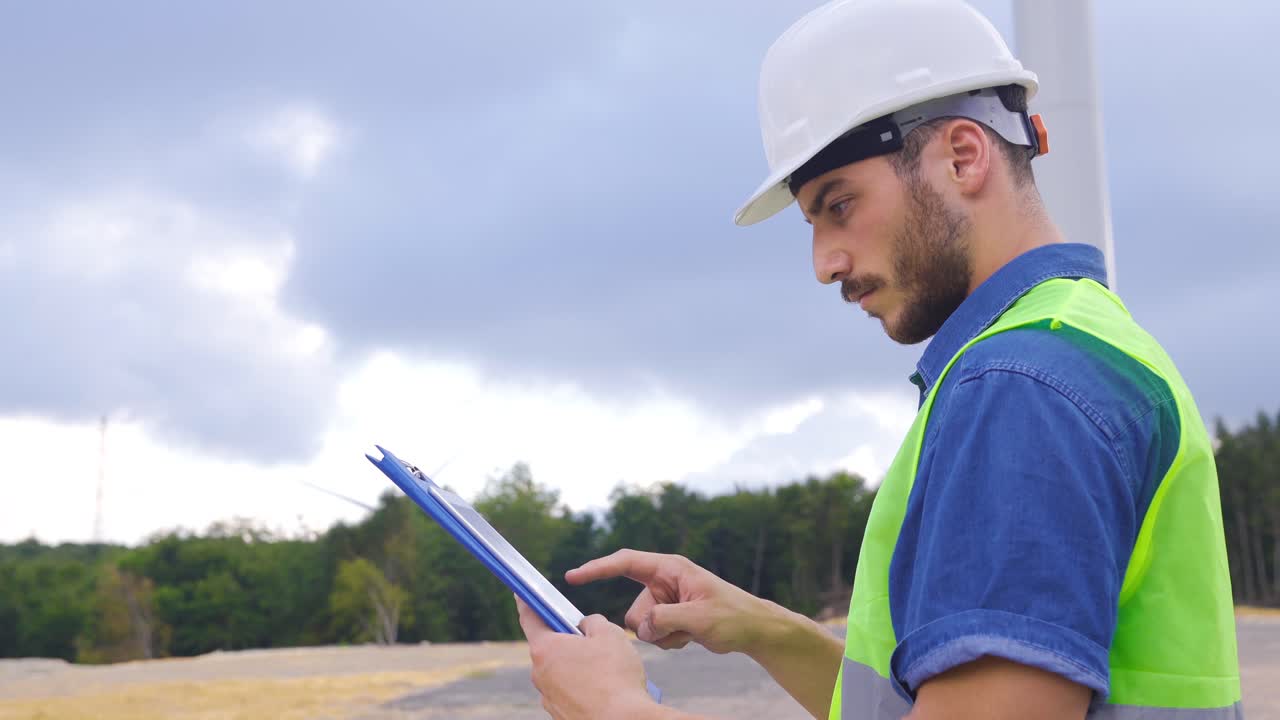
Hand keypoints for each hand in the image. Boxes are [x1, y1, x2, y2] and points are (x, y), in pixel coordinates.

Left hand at [515, 595, 655, 719]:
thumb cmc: (615, 676)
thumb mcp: (610, 634)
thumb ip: (592, 622)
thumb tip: (586, 626)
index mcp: (545, 649)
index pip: (529, 617)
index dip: (527, 602)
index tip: (522, 593)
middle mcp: (540, 674)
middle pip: (548, 647)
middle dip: (566, 638)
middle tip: (588, 634)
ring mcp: (549, 698)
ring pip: (560, 672)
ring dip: (576, 665)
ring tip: (605, 667)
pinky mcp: (561, 715)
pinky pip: (569, 692)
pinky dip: (582, 686)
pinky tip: (604, 687)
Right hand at [566, 549, 773, 655]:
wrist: (751, 629)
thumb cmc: (732, 615)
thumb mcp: (700, 616)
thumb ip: (666, 617)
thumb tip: (640, 626)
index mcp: (670, 568)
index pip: (625, 563)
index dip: (597, 568)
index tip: (573, 576)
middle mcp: (663, 581)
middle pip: (633, 608)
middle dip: (652, 625)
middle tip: (683, 627)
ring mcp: (664, 600)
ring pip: (640, 626)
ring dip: (662, 636)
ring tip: (691, 631)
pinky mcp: (667, 617)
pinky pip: (652, 635)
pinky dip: (668, 641)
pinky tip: (690, 636)